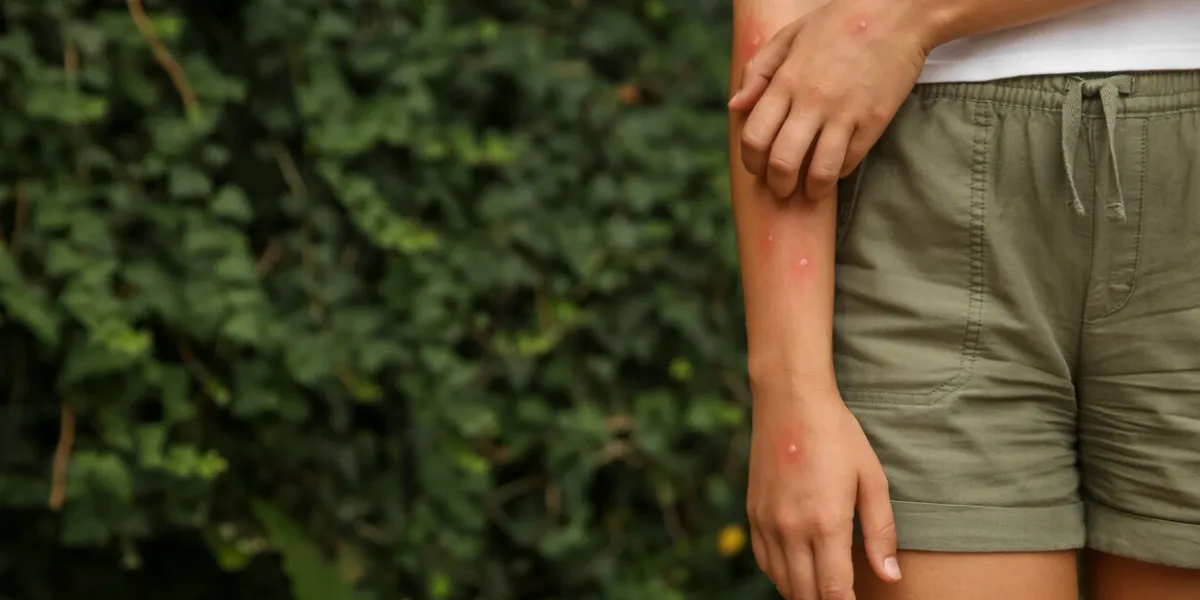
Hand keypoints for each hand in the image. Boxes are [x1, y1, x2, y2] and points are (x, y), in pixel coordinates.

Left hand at [729, 0, 931, 199]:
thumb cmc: (839, 22)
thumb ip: (758, 71)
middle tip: (781, 188)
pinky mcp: (873, 122)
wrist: (898, 13)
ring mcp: (844, 114)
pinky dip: (837, 173)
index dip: (751, 162)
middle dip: (777, 184)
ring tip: (809, 191)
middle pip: (782, 161)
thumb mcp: (790, 35)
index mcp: (786, 81)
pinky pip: (849, 162)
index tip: (758, 169)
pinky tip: (833, 169)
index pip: (754, 136)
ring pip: (818, 172)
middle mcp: (812, 101)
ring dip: (809, 190)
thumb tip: (735, 107)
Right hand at [747, 387, 899, 598]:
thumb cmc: (837, 435)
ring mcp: (768, 523)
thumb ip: (881, 532)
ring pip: (783, 582)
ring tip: (824, 591)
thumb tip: (890, 575)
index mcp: (826, 523)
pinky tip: (798, 573)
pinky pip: (765, 561)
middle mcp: (792, 529)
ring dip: (804, 593)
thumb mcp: (871, 479)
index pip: (834, 591)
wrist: (789, 401)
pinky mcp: (753, 514)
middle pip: (806, 593)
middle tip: (844, 597)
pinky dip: (781, 576)